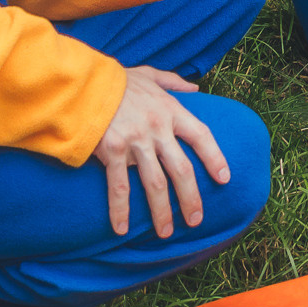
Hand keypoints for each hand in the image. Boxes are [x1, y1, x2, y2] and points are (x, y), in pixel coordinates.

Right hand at [92, 65, 229, 236]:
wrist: (83, 82)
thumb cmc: (116, 80)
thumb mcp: (149, 74)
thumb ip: (173, 82)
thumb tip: (195, 88)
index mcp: (170, 110)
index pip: (201, 136)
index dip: (215, 158)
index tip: (224, 179)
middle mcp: (157, 128)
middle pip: (182, 169)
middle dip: (191, 198)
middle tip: (196, 220)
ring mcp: (135, 141)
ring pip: (155, 184)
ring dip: (162, 211)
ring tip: (166, 232)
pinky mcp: (112, 151)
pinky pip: (119, 187)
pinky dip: (121, 209)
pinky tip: (122, 229)